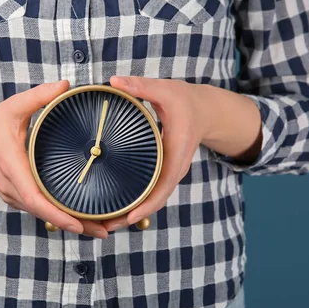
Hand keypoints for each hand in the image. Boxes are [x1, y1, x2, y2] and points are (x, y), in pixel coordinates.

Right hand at [0, 80, 108, 238]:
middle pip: (44, 213)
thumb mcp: (14, 105)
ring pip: (44, 215)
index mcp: (12, 166)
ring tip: (103, 230)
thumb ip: (40, 95)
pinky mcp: (19, 197)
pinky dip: (62, 217)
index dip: (56, 214)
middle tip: (106, 232)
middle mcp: (13, 187)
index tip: (78, 225)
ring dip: (71, 224)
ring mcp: (14, 195)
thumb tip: (66, 84)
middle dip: (74, 225)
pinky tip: (85, 220)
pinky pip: (41, 210)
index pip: (34, 197)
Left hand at [102, 76, 210, 231]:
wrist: (206, 110)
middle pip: (153, 201)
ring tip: (102, 221)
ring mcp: (168, 172)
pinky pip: (148, 191)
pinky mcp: (161, 171)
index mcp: (175, 155)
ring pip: (150, 199)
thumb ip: (140, 86)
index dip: (145, 204)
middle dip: (130, 215)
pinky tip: (112, 204)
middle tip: (103, 226)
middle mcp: (173, 169)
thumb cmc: (186, 100)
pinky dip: (133, 200)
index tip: (127, 217)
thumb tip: (113, 81)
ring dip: (129, 211)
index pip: (162, 187)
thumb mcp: (165, 90)